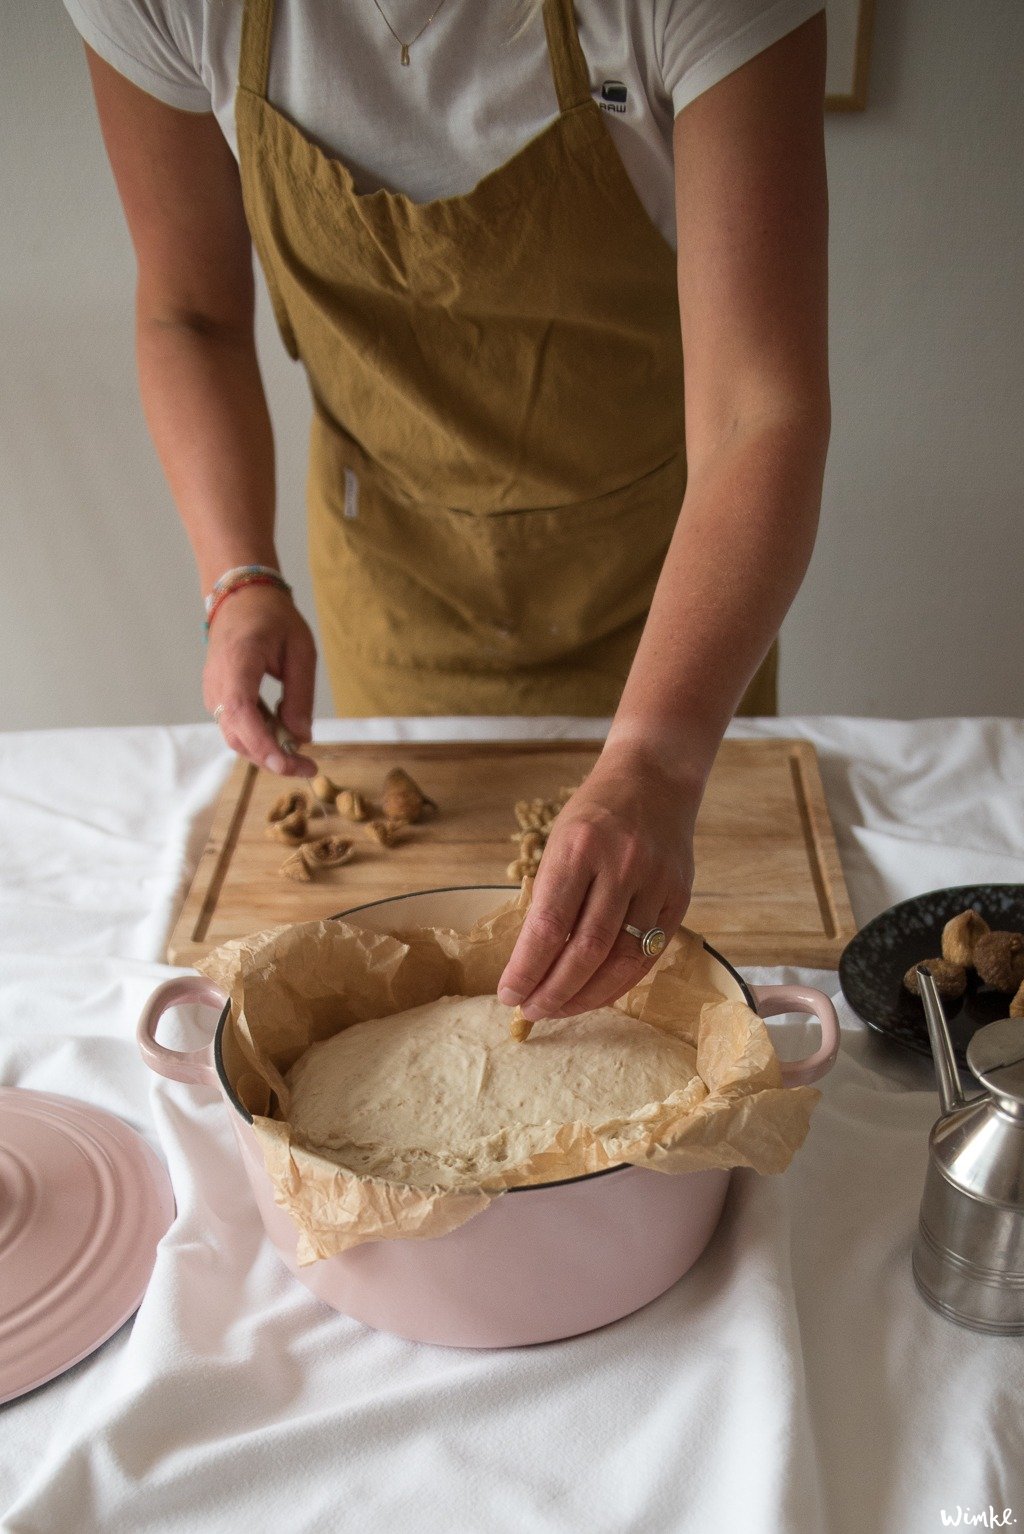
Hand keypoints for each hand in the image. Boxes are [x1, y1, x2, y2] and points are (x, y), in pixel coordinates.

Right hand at [203, 585, 317, 776]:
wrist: (241, 597)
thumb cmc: (272, 617)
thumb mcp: (301, 650)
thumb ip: (301, 694)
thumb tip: (302, 736)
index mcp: (238, 662)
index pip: (241, 712)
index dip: (262, 743)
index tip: (287, 763)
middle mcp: (218, 682)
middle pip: (238, 735)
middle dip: (272, 758)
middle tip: (308, 767)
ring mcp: (213, 692)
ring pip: (236, 737)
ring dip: (267, 751)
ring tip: (300, 754)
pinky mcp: (218, 698)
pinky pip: (237, 727)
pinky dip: (260, 738)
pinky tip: (283, 732)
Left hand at [496, 742, 698, 1021]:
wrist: (656, 778)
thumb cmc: (595, 812)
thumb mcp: (560, 840)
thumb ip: (551, 896)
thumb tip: (532, 962)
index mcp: (579, 847)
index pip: (548, 925)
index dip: (526, 968)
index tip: (508, 994)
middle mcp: (620, 864)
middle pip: (585, 950)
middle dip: (553, 991)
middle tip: (531, 1011)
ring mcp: (655, 881)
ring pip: (621, 960)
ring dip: (586, 996)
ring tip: (559, 1008)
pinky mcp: (680, 896)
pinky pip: (649, 954)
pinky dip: (620, 982)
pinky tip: (597, 994)